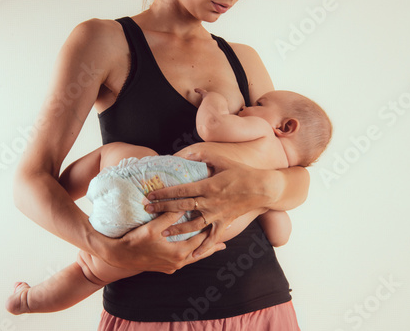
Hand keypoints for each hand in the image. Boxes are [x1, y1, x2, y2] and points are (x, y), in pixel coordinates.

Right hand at [102, 211, 225, 273]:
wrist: (119, 256)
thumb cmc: (135, 241)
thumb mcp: (153, 227)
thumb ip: (170, 216)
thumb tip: (184, 204)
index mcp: (179, 253)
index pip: (200, 239)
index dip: (210, 229)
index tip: (220, 222)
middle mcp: (178, 262)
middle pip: (201, 251)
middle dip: (212, 244)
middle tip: (225, 237)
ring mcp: (172, 266)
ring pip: (193, 258)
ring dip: (203, 250)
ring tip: (214, 246)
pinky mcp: (165, 267)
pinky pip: (184, 260)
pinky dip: (191, 254)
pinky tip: (192, 251)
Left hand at [145, 152, 282, 255]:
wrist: (262, 188)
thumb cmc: (241, 172)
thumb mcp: (222, 160)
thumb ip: (203, 155)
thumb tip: (186, 153)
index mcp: (208, 186)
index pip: (181, 190)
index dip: (164, 192)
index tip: (150, 194)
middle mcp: (210, 202)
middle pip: (182, 207)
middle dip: (163, 209)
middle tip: (147, 210)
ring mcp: (217, 214)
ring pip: (194, 225)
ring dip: (177, 229)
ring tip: (162, 232)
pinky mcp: (225, 223)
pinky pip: (213, 237)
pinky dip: (204, 248)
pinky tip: (193, 255)